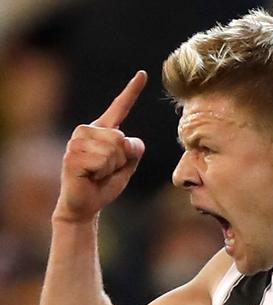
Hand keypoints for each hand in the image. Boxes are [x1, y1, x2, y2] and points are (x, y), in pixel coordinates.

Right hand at [54, 70, 146, 222]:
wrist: (84, 204)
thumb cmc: (104, 184)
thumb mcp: (127, 166)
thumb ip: (134, 150)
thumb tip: (125, 139)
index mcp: (103, 130)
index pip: (120, 107)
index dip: (131, 91)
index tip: (143, 74)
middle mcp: (88, 130)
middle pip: (121, 138)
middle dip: (121, 160)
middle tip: (106, 170)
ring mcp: (77, 141)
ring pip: (112, 150)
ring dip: (111, 167)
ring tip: (97, 173)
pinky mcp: (73, 155)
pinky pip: (101, 161)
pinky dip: (101, 173)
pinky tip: (90, 176)